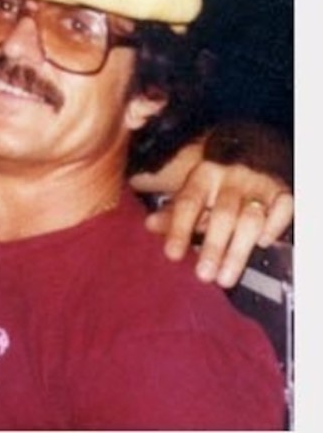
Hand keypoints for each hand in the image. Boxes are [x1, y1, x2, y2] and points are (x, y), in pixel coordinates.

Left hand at [142, 159, 292, 287]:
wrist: (251, 155)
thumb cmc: (217, 183)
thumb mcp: (193, 193)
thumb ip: (174, 212)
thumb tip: (149, 225)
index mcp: (203, 176)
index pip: (188, 202)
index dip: (179, 228)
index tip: (172, 255)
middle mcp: (230, 178)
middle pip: (222, 214)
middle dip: (213, 247)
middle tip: (203, 275)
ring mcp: (257, 184)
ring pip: (250, 218)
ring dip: (238, 250)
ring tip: (226, 277)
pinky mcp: (281, 192)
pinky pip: (282, 209)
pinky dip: (274, 226)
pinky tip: (263, 244)